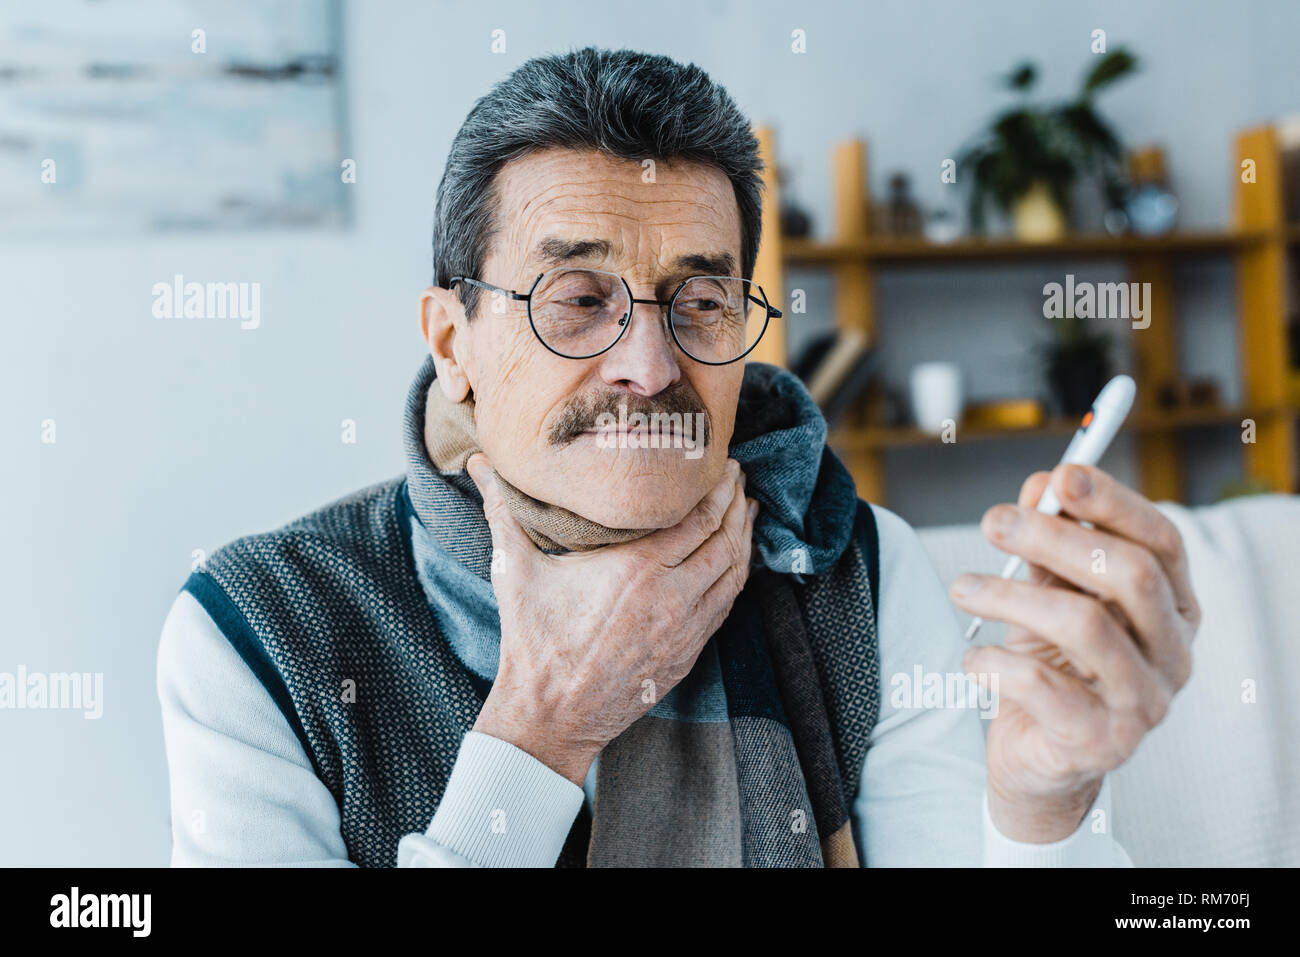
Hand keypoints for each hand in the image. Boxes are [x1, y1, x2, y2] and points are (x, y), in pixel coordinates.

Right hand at [465, 454, 756, 785]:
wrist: (551, 714)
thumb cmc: (533, 642)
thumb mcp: (515, 571)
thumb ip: (503, 511)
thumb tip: (478, 464)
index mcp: (636, 569)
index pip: (695, 517)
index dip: (715, 487)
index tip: (720, 461)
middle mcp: (670, 596)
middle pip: (723, 538)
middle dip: (734, 503)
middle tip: (737, 476)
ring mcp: (685, 628)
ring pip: (732, 573)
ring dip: (743, 537)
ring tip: (746, 510)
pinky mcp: (688, 652)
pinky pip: (725, 605)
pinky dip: (736, 575)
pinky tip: (735, 559)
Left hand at [949, 464, 1200, 841]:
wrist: (1037, 760)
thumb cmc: (1051, 667)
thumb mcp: (1047, 597)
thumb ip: (1048, 544)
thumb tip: (1043, 482)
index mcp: (1174, 610)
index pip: (1161, 543)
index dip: (1114, 503)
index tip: (1061, 475)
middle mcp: (1173, 655)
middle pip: (1129, 575)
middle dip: (1055, 538)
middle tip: (993, 522)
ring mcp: (1144, 703)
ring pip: (1086, 625)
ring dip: (1013, 596)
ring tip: (962, 587)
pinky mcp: (1102, 742)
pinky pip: (1044, 687)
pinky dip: (998, 663)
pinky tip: (972, 657)